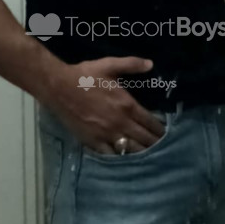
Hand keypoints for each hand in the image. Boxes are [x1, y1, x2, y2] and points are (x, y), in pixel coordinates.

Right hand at [40, 55, 166, 154]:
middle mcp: (120, 123)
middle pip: (144, 138)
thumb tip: (151, 64)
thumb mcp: (109, 65)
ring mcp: (106, 134)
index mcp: (127, 105)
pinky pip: (111, 154)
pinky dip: (120, 157)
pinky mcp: (93, 141)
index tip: (166, 133)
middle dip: (155, 143)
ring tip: (150, 155)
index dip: (160, 129)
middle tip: (163, 147)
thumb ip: (131, 64)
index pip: (150, 122)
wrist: (58, 87)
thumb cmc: (84, 76)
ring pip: (130, 149)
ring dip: (142, 152)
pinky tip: (126, 159)